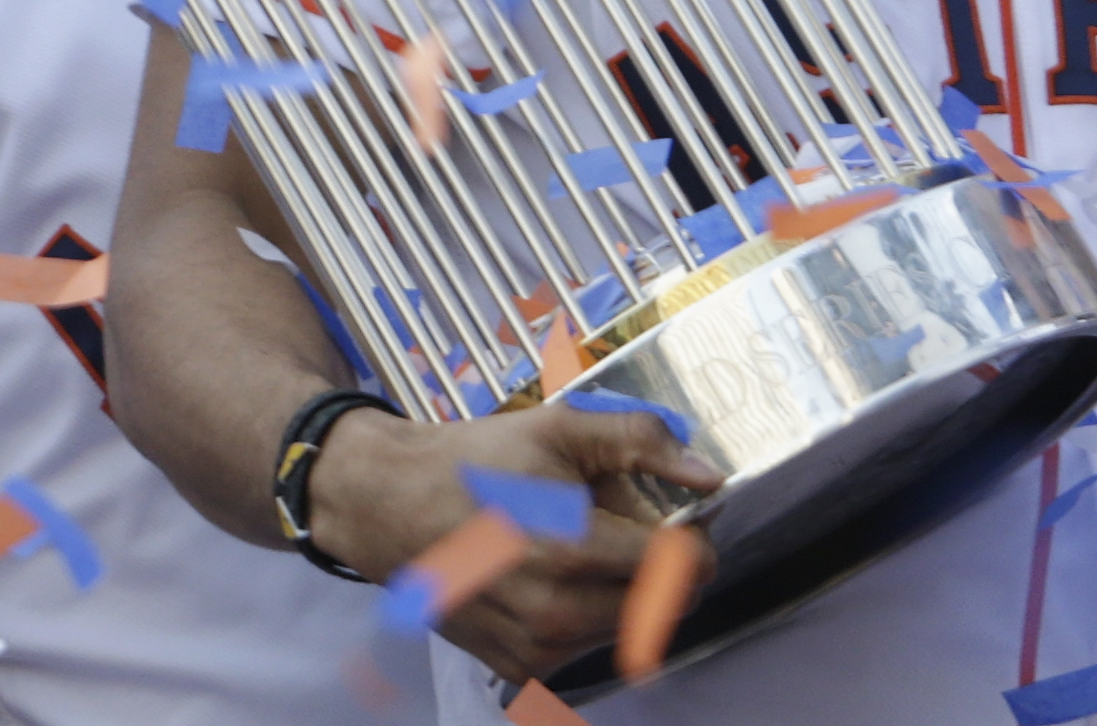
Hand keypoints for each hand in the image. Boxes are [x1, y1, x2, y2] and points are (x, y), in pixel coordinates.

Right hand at [303, 402, 722, 684]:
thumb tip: (709, 476)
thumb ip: (639, 441)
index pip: (684, 566)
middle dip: (664, 569)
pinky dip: (588, 617)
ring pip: (629, 629)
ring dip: (626, 594)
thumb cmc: (472, 463)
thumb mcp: (554, 429)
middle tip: (629, 530)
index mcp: (571, 549)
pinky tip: (554, 580)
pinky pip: (588, 649)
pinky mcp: (520, 667)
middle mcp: (557, 611)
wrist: (386, 505)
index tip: (677, 519)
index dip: (694, 538)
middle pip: (665, 604)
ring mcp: (538, 647)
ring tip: (582, 551)